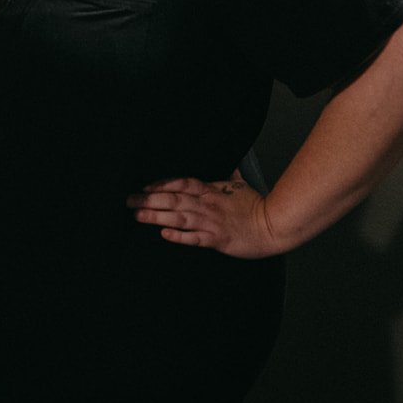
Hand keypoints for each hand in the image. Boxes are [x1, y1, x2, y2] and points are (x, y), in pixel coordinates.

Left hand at [127, 169, 277, 257]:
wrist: (273, 225)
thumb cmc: (257, 205)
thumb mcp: (240, 185)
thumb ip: (230, 174)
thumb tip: (230, 162)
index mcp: (211, 190)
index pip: (182, 183)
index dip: (162, 184)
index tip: (145, 187)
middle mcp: (207, 204)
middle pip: (173, 199)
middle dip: (149, 200)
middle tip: (129, 200)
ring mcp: (211, 222)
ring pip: (178, 217)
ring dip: (156, 216)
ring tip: (138, 216)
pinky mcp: (216, 239)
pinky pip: (194, 238)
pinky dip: (178, 236)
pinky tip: (164, 234)